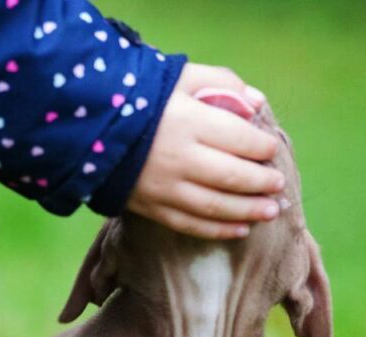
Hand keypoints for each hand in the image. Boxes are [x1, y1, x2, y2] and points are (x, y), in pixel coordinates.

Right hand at [126, 64, 284, 238]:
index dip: (262, 147)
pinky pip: (190, 224)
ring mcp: (164, 188)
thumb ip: (221, 83)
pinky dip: (218, 230)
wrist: (87, 128)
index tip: (271, 150)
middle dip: (262, 182)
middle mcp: (179, 158)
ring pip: (216, 206)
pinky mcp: (151, 208)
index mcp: (188, 122)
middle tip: (278, 185)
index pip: (240, 139)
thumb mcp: (179, 78)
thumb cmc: (140, 97)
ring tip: (270, 211)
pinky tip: (240, 229)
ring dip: (248, 211)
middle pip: (233, 177)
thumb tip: (256, 103)